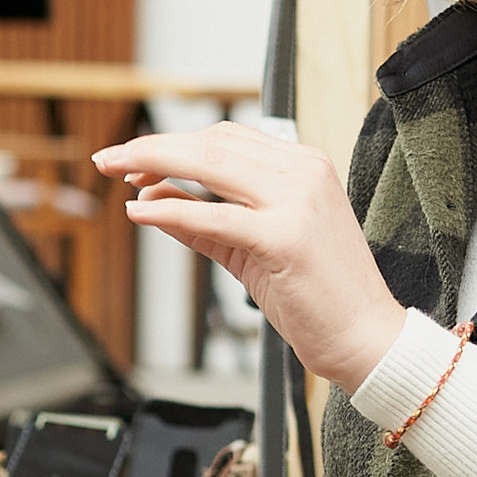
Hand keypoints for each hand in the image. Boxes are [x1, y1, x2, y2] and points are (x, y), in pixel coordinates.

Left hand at [94, 128, 404, 396]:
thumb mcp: (254, 247)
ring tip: (116, 174)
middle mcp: (303, 173)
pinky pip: (214, 217)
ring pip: (210, 166)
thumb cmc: (317, 296)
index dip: (174, 143)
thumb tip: (150, 196)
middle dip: (153, 147)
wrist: (367, 339)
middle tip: (109, 159)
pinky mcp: (285, 238)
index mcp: (304, 166)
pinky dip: (171, 211)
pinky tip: (140, 212)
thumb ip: (205, 219)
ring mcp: (297, 203)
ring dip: (154, 164)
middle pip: (212, 143)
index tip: (135, 158)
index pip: (226, 137)